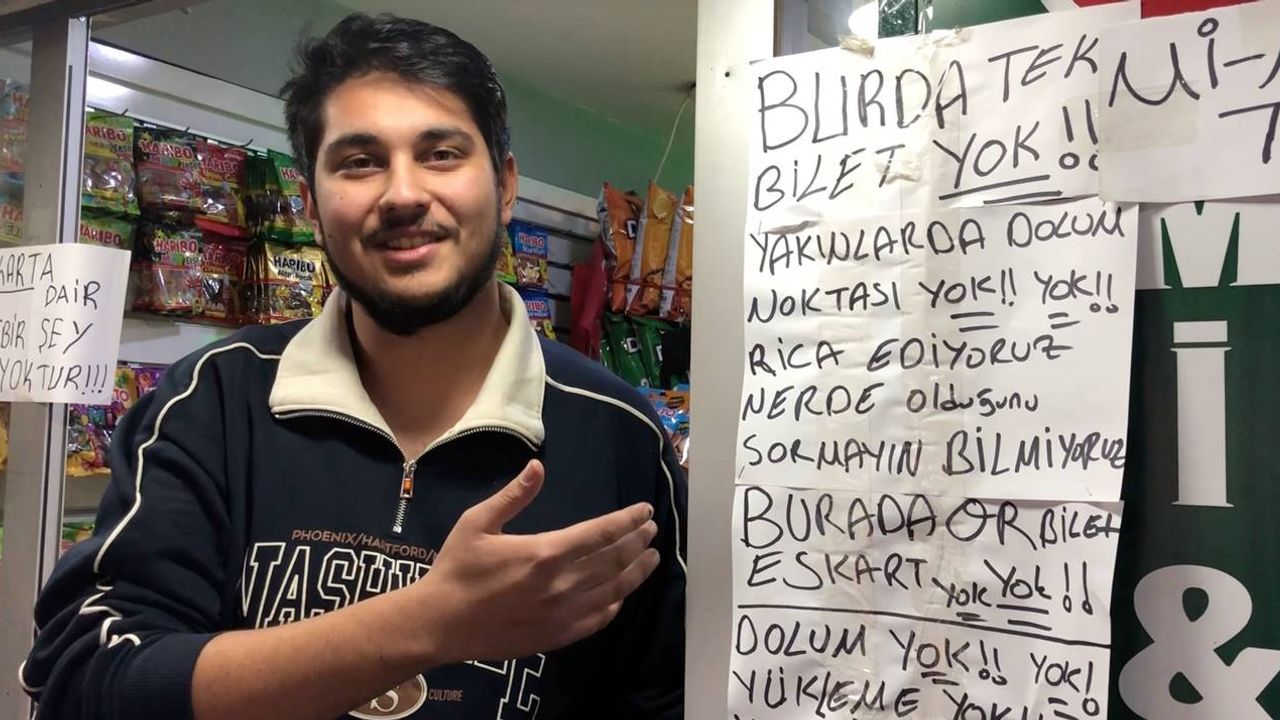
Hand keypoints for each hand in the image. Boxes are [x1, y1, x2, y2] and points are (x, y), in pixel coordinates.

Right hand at [412, 459, 659, 663]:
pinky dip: (616, 603)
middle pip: (615, 560)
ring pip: (614, 591)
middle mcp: (561, 585)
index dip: (628, 520)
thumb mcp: (477, 522)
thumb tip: (537, 466)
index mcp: (544, 553)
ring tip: (651, 557)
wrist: (439, 624)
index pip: (601, 533)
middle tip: (651, 530)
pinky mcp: (558, 636)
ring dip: (637, 572)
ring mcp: (562, 614)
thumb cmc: (457, 569)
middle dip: (638, 542)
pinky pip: (598, 619)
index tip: (645, 510)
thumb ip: (514, 495)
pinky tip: (622, 593)